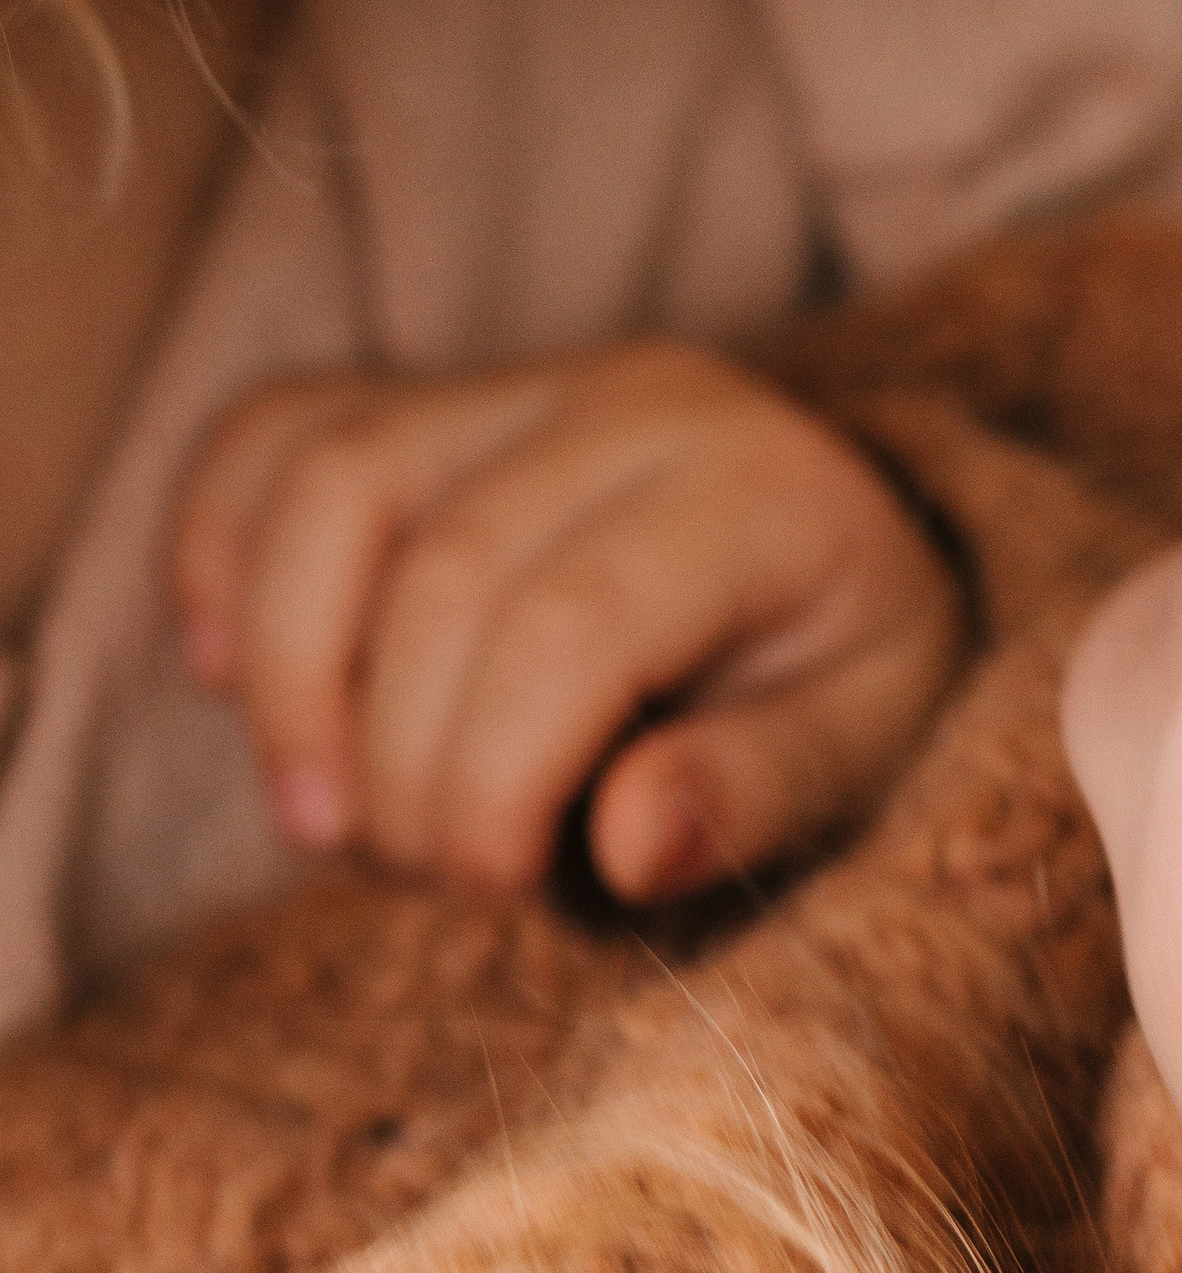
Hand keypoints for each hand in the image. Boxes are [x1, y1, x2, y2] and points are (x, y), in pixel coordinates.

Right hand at [173, 343, 969, 901]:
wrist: (844, 545)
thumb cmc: (846, 666)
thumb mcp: (871, 742)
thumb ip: (762, 792)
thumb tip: (632, 844)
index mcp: (754, 491)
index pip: (568, 624)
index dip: (490, 779)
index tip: (495, 888)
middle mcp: (630, 404)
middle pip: (440, 574)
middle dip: (399, 765)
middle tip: (431, 877)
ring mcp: (517, 384)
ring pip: (334, 485)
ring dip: (289, 675)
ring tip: (323, 821)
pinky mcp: (428, 396)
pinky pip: (275, 429)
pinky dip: (219, 547)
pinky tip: (227, 677)